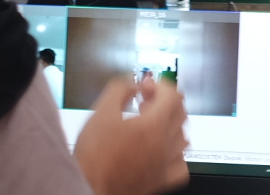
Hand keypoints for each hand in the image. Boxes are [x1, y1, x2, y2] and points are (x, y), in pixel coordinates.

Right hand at [74, 76, 189, 194]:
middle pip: (180, 112)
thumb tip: (131, 84)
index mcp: (154, 125)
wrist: (87, 188)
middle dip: (164, 101)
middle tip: (146, 101)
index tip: (146, 86)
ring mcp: (166, 164)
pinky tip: (161, 150)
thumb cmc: (93, 157)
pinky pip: (181, 165)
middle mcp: (165, 144)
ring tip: (150, 123)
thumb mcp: (101, 112)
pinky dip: (175, 153)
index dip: (160, 85)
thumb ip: (119, 89)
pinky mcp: (162, 181)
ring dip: (170, 124)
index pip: (173, 95)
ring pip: (182, 136)